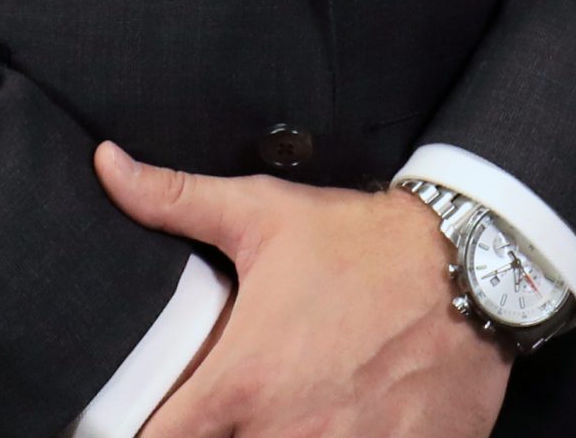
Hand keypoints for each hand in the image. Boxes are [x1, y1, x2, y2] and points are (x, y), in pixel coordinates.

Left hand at [93, 141, 512, 436]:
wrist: (468, 267)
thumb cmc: (359, 243)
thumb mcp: (262, 213)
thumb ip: (175, 199)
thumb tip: (107, 165)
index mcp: (240, 383)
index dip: (140, 431)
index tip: (149, 416)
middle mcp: (284, 434)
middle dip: (217, 435)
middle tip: (225, 407)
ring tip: (278, 411)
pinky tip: (335, 418)